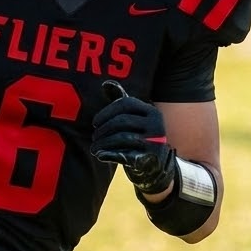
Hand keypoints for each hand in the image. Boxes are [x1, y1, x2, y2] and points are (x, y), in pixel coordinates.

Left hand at [90, 80, 175, 195]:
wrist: (155, 166)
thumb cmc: (139, 137)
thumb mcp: (134, 118)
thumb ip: (121, 100)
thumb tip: (105, 84)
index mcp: (151, 112)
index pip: (125, 104)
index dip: (106, 112)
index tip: (94, 123)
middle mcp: (156, 125)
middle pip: (122, 121)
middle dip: (103, 130)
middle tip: (94, 137)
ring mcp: (154, 143)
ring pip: (121, 138)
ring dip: (103, 143)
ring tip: (94, 148)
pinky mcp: (149, 159)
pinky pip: (125, 155)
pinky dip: (109, 154)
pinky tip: (100, 155)